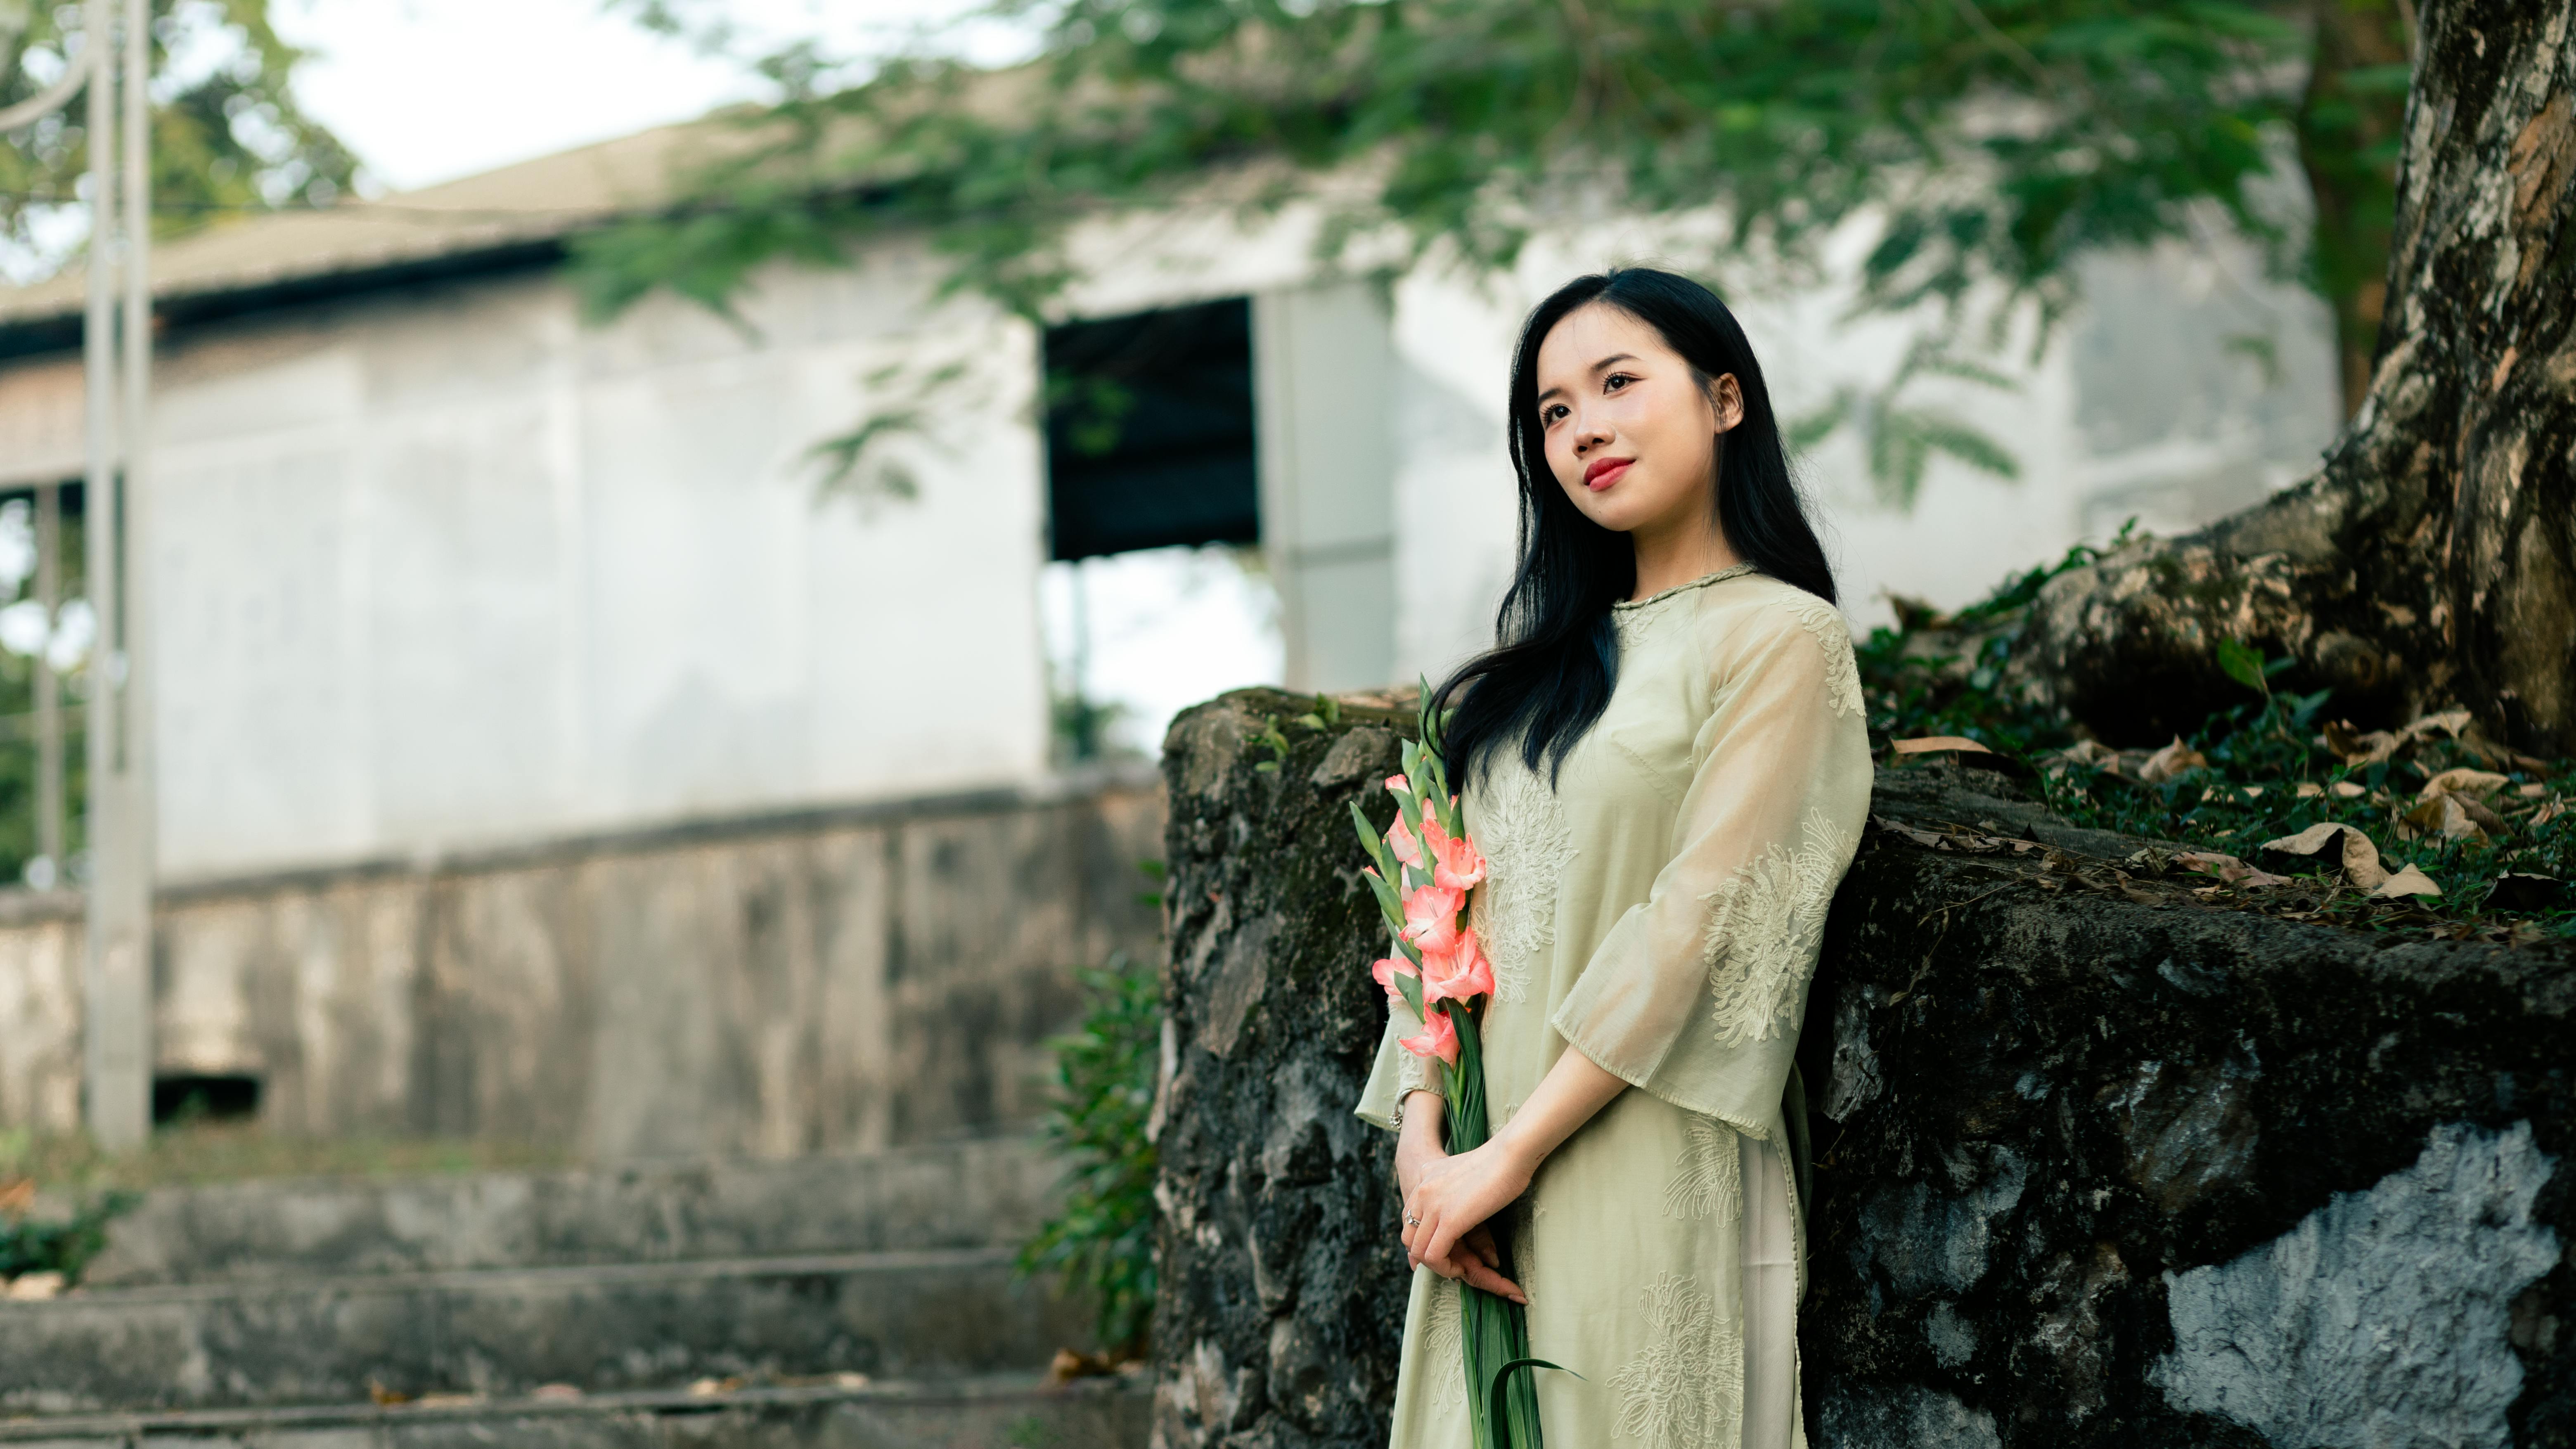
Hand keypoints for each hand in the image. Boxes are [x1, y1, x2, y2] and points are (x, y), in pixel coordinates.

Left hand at [1402, 1138, 1533, 1299]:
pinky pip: (1433, 1256)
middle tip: (1451, 1262)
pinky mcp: (1449, 1220)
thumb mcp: (1464, 1171)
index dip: (1422, 1240)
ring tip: (1458, 1268)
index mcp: (1425, 1176)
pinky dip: (1446, 1268)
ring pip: (1418, 1250)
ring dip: (1437, 1266)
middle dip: (1427, 1256)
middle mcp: (1422, 1190)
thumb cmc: (1500, 1162)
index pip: (1410, 1217)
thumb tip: (1458, 1207)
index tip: (1442, 1252)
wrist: (1511, 1153)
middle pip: (1408, 1236)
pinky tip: (1462, 1268)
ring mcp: (1433, 1205)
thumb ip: (1452, 1187)